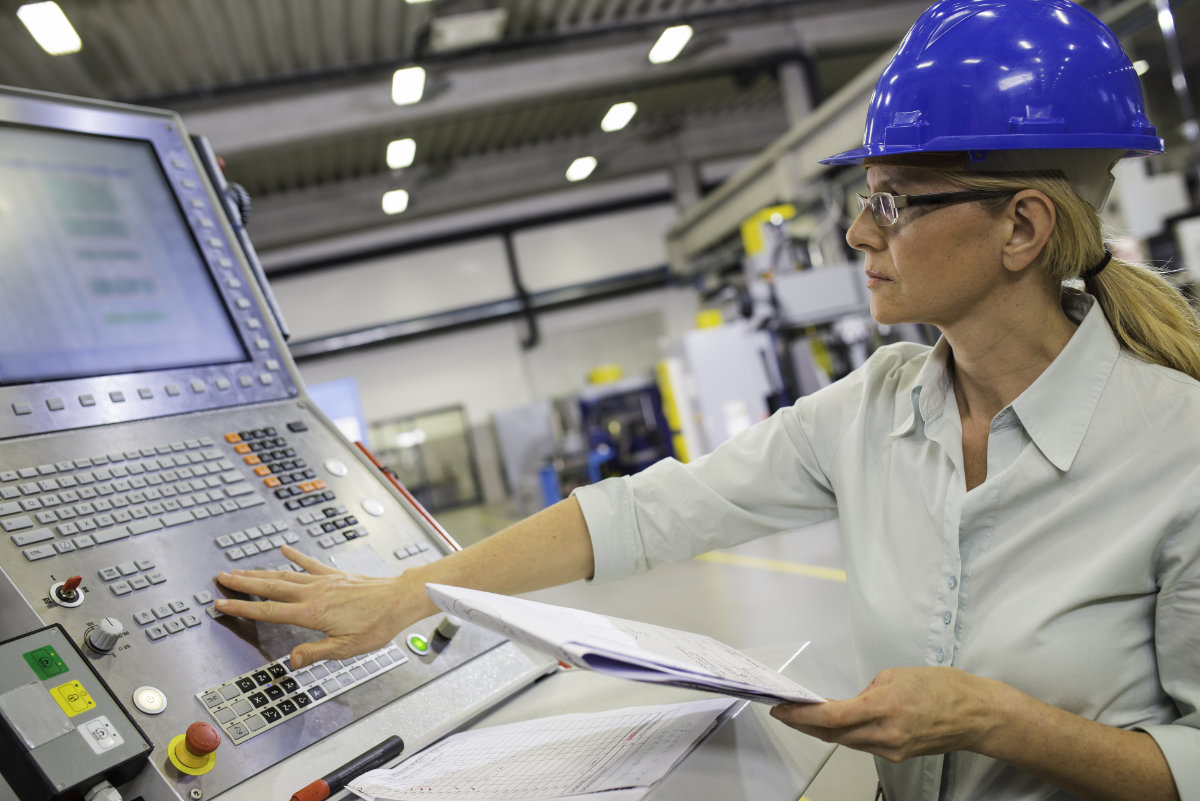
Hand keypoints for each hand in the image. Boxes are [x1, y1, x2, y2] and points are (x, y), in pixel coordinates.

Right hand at [213, 545, 428, 668]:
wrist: (399, 599)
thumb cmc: (377, 625)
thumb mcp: (347, 648)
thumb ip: (316, 653)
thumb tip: (292, 660)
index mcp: (312, 613)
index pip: (269, 611)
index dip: (243, 609)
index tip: (221, 604)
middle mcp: (314, 593)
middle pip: (271, 587)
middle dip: (243, 583)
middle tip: (220, 578)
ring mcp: (324, 581)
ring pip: (285, 574)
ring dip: (261, 572)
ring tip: (240, 569)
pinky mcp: (335, 575)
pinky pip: (310, 563)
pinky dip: (295, 556)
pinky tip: (284, 548)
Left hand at [770, 667, 1001, 762]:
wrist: (976, 715)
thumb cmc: (943, 688)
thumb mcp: (896, 675)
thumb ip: (868, 691)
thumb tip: (850, 702)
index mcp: (883, 706)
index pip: (831, 717)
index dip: (801, 716)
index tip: (781, 709)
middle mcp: (885, 734)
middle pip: (832, 734)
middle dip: (804, 724)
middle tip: (785, 711)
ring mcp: (891, 749)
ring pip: (846, 742)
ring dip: (822, 731)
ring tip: (803, 717)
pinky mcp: (898, 756)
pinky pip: (863, 745)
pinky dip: (846, 734)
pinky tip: (836, 725)